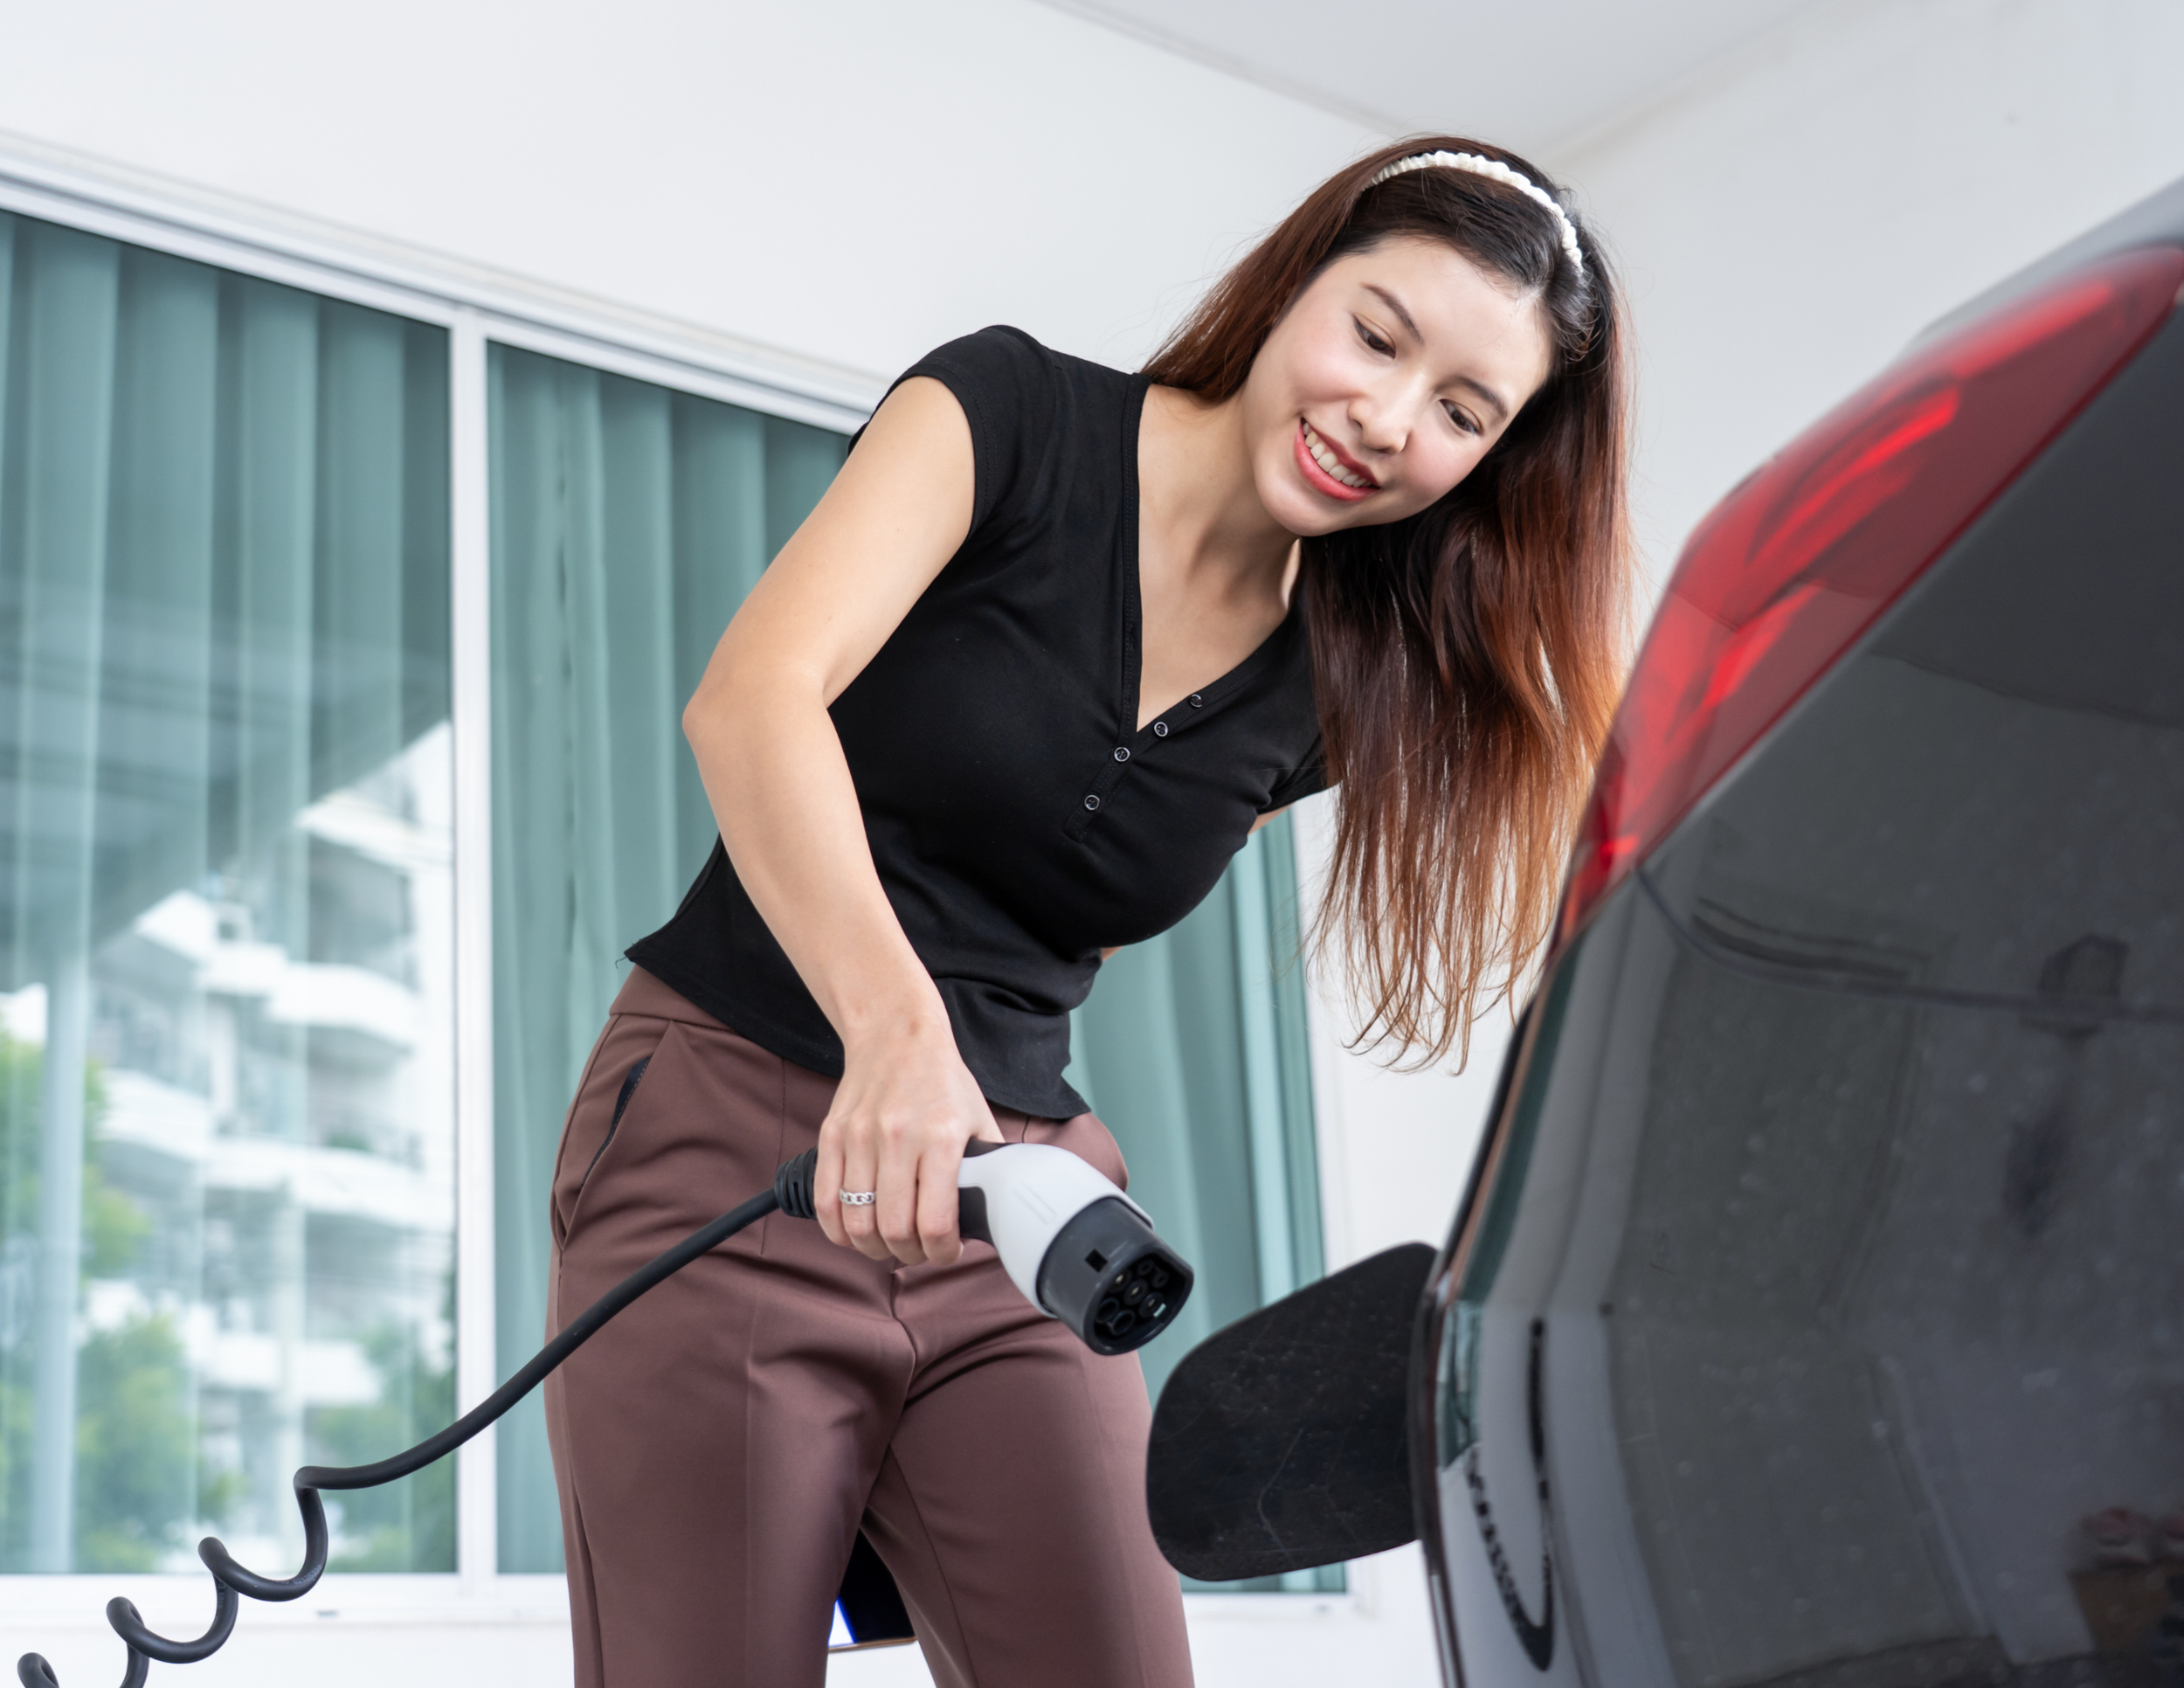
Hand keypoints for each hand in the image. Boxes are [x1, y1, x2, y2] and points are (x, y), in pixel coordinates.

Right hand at [815, 1006, 1001, 1266]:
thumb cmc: (942, 1080)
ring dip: (875, 1247)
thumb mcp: (979, 1119)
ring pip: (857, 1224)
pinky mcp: (831, 1136)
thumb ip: (987, 1167)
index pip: (936, 1222)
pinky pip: (825, 1202)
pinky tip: (856, 1231)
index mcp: (941, 1138)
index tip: (949, 1252)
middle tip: (921, 1250)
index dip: (943, 1253)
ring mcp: (859, 1137)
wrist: (896, 1034)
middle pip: (895, 1230)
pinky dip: (839, 1230)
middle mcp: (898, 1138)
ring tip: (891, 1243)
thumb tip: (994, 1212)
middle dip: (911, 1255)